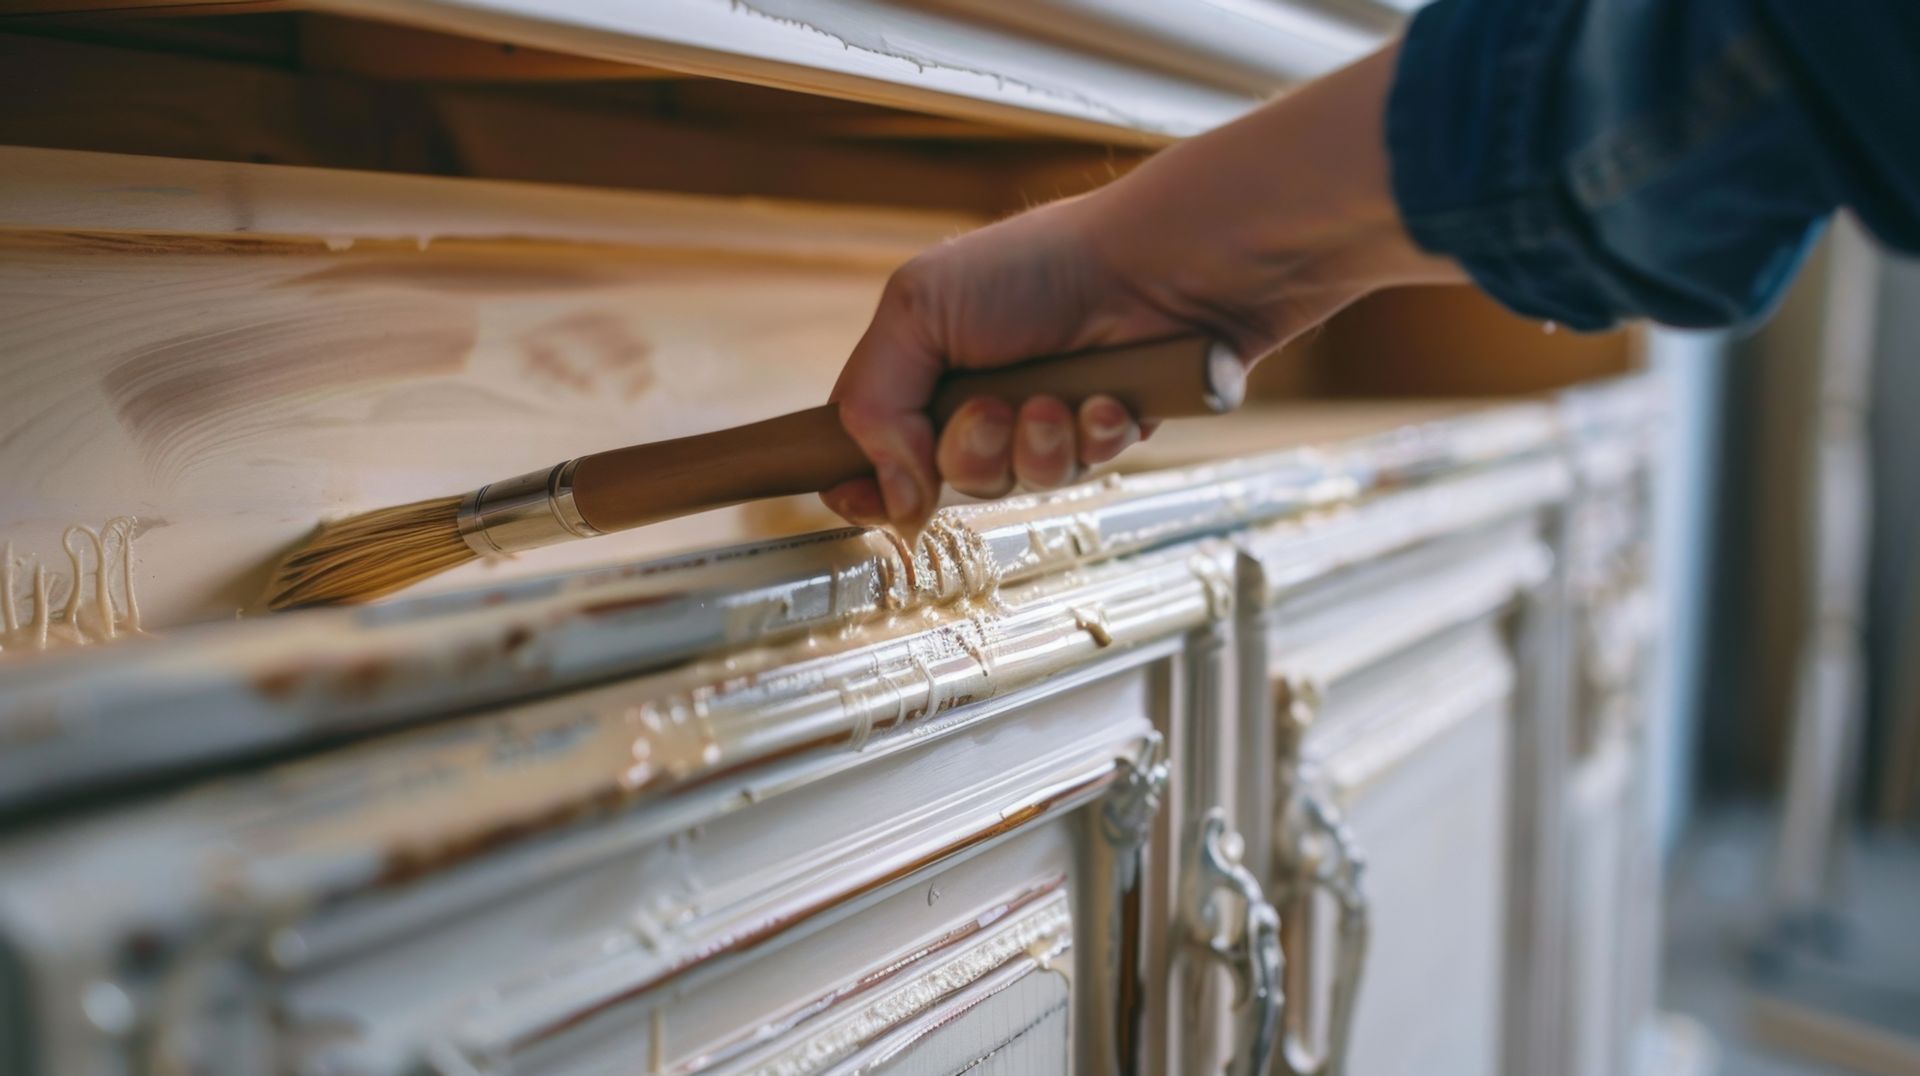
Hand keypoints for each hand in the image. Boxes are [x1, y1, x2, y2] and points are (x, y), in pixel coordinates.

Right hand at [824, 43, 1461, 533]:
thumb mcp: (919, 307)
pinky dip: (1094, 437)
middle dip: (969, 454)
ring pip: (1020, 484)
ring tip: (1059, 399)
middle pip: (949, 482)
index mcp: (930, 365)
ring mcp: (1050, 418)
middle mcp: (986, 396)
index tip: (858, 497)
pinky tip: (1110, 399)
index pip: (876, 447)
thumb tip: (888, 498)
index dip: (866, 483)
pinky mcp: (1109, 430)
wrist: (1160, 259)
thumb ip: (874, 401)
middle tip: (993, 409)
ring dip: (1036, 447)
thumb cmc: (1041, 262)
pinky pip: (1087, 472)